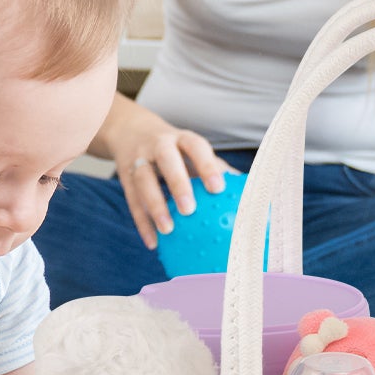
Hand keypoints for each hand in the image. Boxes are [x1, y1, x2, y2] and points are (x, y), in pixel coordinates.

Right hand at [105, 102, 229, 250]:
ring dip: (155, 206)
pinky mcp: (124, 177)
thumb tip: (250, 190)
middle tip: (189, 210)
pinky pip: (132, 201)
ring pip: (143, 181)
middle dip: (177, 184)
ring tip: (168, 230)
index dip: (207, 166)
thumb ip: (217, 168)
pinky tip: (153, 243)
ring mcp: (138, 160)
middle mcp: (158, 145)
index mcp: (181, 138)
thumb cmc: (175, 149)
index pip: (196, 147)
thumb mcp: (193, 151)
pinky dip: (142, 222)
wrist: (131, 131)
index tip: (219, 189)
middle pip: (166, 160)